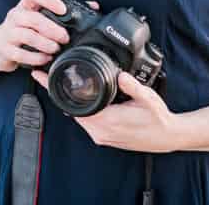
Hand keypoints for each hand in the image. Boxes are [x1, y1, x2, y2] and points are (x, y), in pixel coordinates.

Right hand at [0, 0, 73, 73]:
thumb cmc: (23, 30)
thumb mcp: (38, 17)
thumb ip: (63, 12)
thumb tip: (93, 6)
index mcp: (24, 5)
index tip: (63, 9)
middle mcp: (15, 16)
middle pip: (33, 18)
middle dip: (52, 28)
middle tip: (65, 37)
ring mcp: (8, 33)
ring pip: (27, 36)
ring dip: (45, 44)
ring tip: (56, 49)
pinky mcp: (4, 50)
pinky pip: (20, 54)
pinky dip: (35, 58)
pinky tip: (45, 59)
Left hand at [30, 69, 180, 152]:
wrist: (169, 137)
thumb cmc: (159, 119)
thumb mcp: (147, 98)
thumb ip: (132, 86)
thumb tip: (120, 74)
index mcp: (106, 122)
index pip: (72, 104)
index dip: (54, 89)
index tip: (40, 75)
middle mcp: (100, 132)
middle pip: (71, 109)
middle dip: (59, 91)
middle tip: (48, 71)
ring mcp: (102, 136)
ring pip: (78, 115)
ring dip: (71, 100)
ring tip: (63, 80)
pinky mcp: (106, 137)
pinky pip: (87, 121)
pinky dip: (82, 108)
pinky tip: (84, 96)